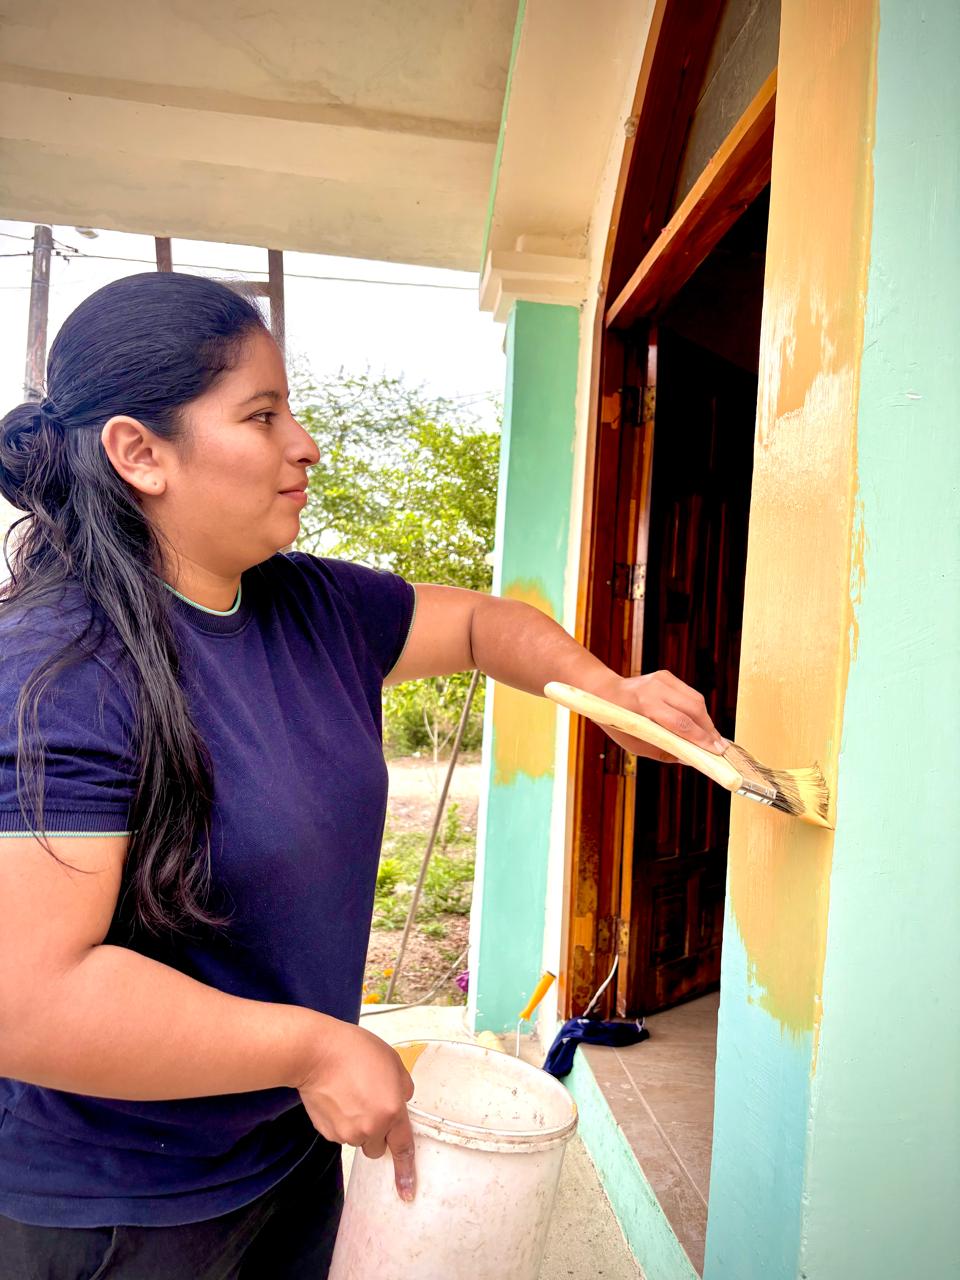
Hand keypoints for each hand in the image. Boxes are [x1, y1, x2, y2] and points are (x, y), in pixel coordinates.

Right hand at [297, 1019, 416, 1201]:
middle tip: (369, 1102)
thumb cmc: (355, 1051)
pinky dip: (340, 1121)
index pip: (403, 1147)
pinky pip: (340, 1134)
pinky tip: (337, 1098)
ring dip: (358, 1125)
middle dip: (377, 1132)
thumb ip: (403, 1087)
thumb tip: (401, 1100)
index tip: (408, 1192)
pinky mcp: (327, 1132)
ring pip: (358, 1139)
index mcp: (392, 1111)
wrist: (317, 1053)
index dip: (406, 1171)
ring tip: (350, 1094)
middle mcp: (371, 1128)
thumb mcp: (392, 1061)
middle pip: (378, 1146)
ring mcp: (347, 1133)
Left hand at [591, 670, 726, 762]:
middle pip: (694, 709)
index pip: (681, 723)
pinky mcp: (667, 675)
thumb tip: (690, 759)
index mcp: (645, 705)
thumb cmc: (618, 721)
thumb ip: (663, 751)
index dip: (701, 739)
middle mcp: (656, 688)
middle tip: (720, 748)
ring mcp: (663, 678)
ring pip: (696, 700)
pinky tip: (700, 725)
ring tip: (712, 739)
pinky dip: (697, 711)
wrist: (605, 692)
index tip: (717, 751)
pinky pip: (690, 695)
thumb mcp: (634, 743)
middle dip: (709, 730)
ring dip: (706, 721)